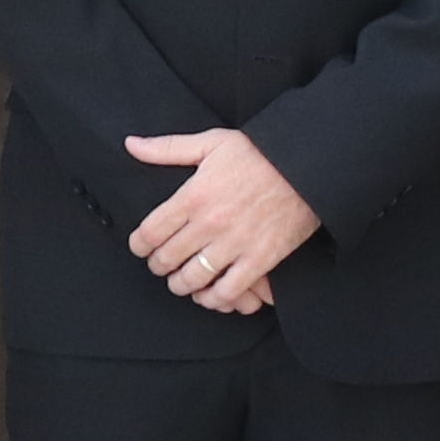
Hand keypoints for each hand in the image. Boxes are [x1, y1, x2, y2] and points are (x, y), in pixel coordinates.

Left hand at [125, 127, 323, 314]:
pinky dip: (215, 299)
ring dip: (182, 285)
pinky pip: (229, 291)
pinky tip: (210, 294)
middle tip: (161, 264)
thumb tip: (131, 145)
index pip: (150, 232)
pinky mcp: (260, 259)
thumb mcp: (212, 141)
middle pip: (167, 259)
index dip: (139, 245)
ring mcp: (235, 244)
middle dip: (158, 266)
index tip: (141, 247)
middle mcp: (210, 223)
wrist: (308, 164)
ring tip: (182, 281)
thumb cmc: (260, 152)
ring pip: (193, 279)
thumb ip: (167, 148)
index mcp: (193, 195)